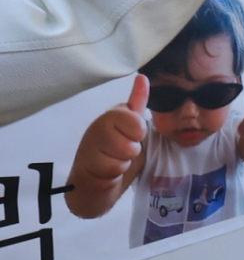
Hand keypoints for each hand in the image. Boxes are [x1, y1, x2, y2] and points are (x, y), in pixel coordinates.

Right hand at [65, 76, 148, 217]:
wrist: (93, 182)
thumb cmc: (116, 151)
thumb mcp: (131, 127)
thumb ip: (138, 103)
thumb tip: (142, 76)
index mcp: (111, 115)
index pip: (136, 121)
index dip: (138, 133)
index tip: (131, 136)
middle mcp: (97, 127)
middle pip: (132, 140)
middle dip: (132, 150)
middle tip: (121, 151)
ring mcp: (89, 146)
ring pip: (124, 155)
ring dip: (123, 162)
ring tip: (112, 160)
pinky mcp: (85, 167)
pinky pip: (114, 170)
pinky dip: (114, 174)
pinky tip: (104, 172)